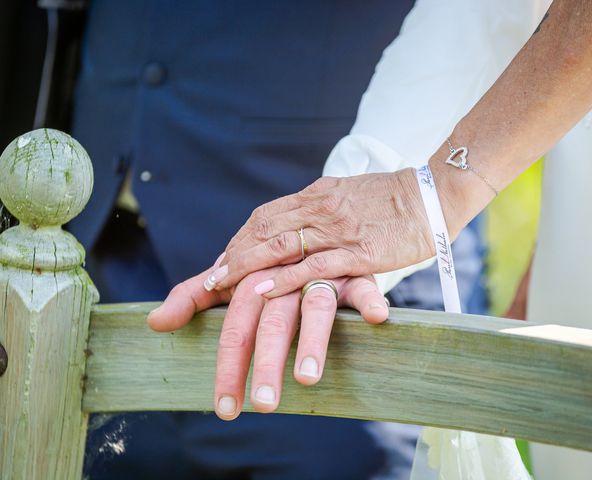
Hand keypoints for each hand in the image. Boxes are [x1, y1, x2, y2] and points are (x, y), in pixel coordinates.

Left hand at [147, 263, 388, 419]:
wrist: (306, 224)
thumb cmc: (264, 263)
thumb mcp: (229, 278)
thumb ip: (193, 297)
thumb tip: (154, 323)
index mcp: (249, 279)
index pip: (234, 326)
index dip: (228, 366)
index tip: (225, 407)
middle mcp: (282, 277)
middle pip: (271, 321)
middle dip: (266, 363)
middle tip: (265, 405)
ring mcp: (318, 274)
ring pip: (314, 306)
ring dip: (313, 340)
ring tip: (308, 377)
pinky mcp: (352, 273)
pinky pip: (362, 285)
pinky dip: (369, 299)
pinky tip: (377, 318)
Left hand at [202, 169, 436, 298]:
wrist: (434, 194)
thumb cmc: (393, 199)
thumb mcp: (349, 195)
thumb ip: (322, 209)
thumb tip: (298, 222)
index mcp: (317, 194)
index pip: (266, 215)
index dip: (241, 238)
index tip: (225, 257)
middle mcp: (320, 208)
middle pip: (264, 228)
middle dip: (235, 254)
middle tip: (212, 278)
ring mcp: (338, 229)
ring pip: (281, 244)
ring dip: (247, 265)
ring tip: (223, 285)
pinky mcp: (359, 252)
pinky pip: (314, 265)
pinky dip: (285, 277)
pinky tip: (263, 290)